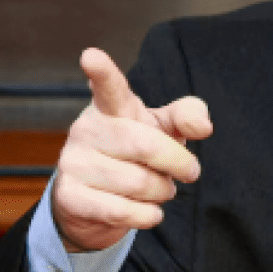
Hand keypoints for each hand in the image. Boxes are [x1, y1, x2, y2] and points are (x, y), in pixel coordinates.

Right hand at [52, 48, 213, 251]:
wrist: (98, 201)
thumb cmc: (139, 154)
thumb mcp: (165, 129)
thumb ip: (188, 117)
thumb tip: (204, 128)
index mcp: (112, 107)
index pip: (108, 87)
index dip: (101, 72)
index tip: (91, 56)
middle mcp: (87, 129)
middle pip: (144, 144)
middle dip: (177, 162)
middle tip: (190, 172)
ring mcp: (73, 162)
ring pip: (136, 183)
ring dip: (162, 192)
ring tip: (160, 189)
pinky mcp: (68, 196)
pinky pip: (119, 211)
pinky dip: (146, 216)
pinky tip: (149, 212)